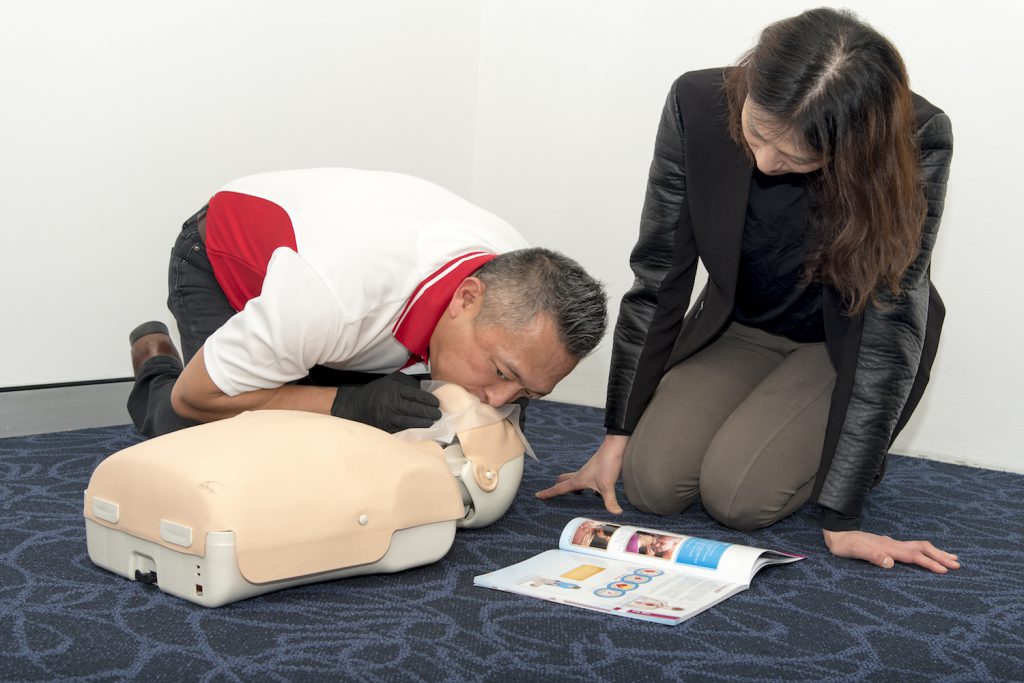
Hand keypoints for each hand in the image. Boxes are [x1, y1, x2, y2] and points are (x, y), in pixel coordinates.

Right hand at [331, 372, 440, 432]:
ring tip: (432, 422)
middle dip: (430, 413)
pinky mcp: (386, 428)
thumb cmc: (377, 392)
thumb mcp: (391, 380)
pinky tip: (421, 429)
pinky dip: (414, 430)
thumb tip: (425, 391)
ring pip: (411, 421)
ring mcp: (388, 417)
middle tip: (438, 414)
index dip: (429, 400)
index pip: (417, 395)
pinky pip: (403, 429)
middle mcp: (392, 403)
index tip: (437, 403)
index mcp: (394, 389)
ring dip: (424, 423)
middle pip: (415, 409)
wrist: (355, 406)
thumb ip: (408, 383)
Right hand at [535, 434, 627, 513]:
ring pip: (573, 480)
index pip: (559, 488)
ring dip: (569, 486)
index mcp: (578, 480)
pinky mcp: (595, 470)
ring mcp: (587, 472)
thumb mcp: (607, 485)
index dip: (548, 493)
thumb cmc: (607, 463)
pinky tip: (592, 491)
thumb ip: (610, 501)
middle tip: (551, 494)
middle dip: (557, 488)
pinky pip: (584, 479)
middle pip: (564, 482)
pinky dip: (583, 485)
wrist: (614, 447)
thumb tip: (616, 513)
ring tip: (570, 494)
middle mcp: (580, 476)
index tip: (537, 495)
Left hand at [823, 529, 960, 573]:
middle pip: (922, 548)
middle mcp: (893, 544)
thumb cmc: (845, 545)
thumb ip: (872, 557)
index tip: (945, 570)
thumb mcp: (855, 552)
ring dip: (936, 552)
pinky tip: (928, 555)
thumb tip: (891, 563)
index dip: (929, 563)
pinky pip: (912, 548)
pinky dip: (925, 552)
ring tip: (952, 558)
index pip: (914, 556)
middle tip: (958, 564)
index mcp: (888, 548)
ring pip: (919, 546)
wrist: (837, 534)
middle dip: (940, 556)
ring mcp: (892, 544)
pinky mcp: (889, 546)